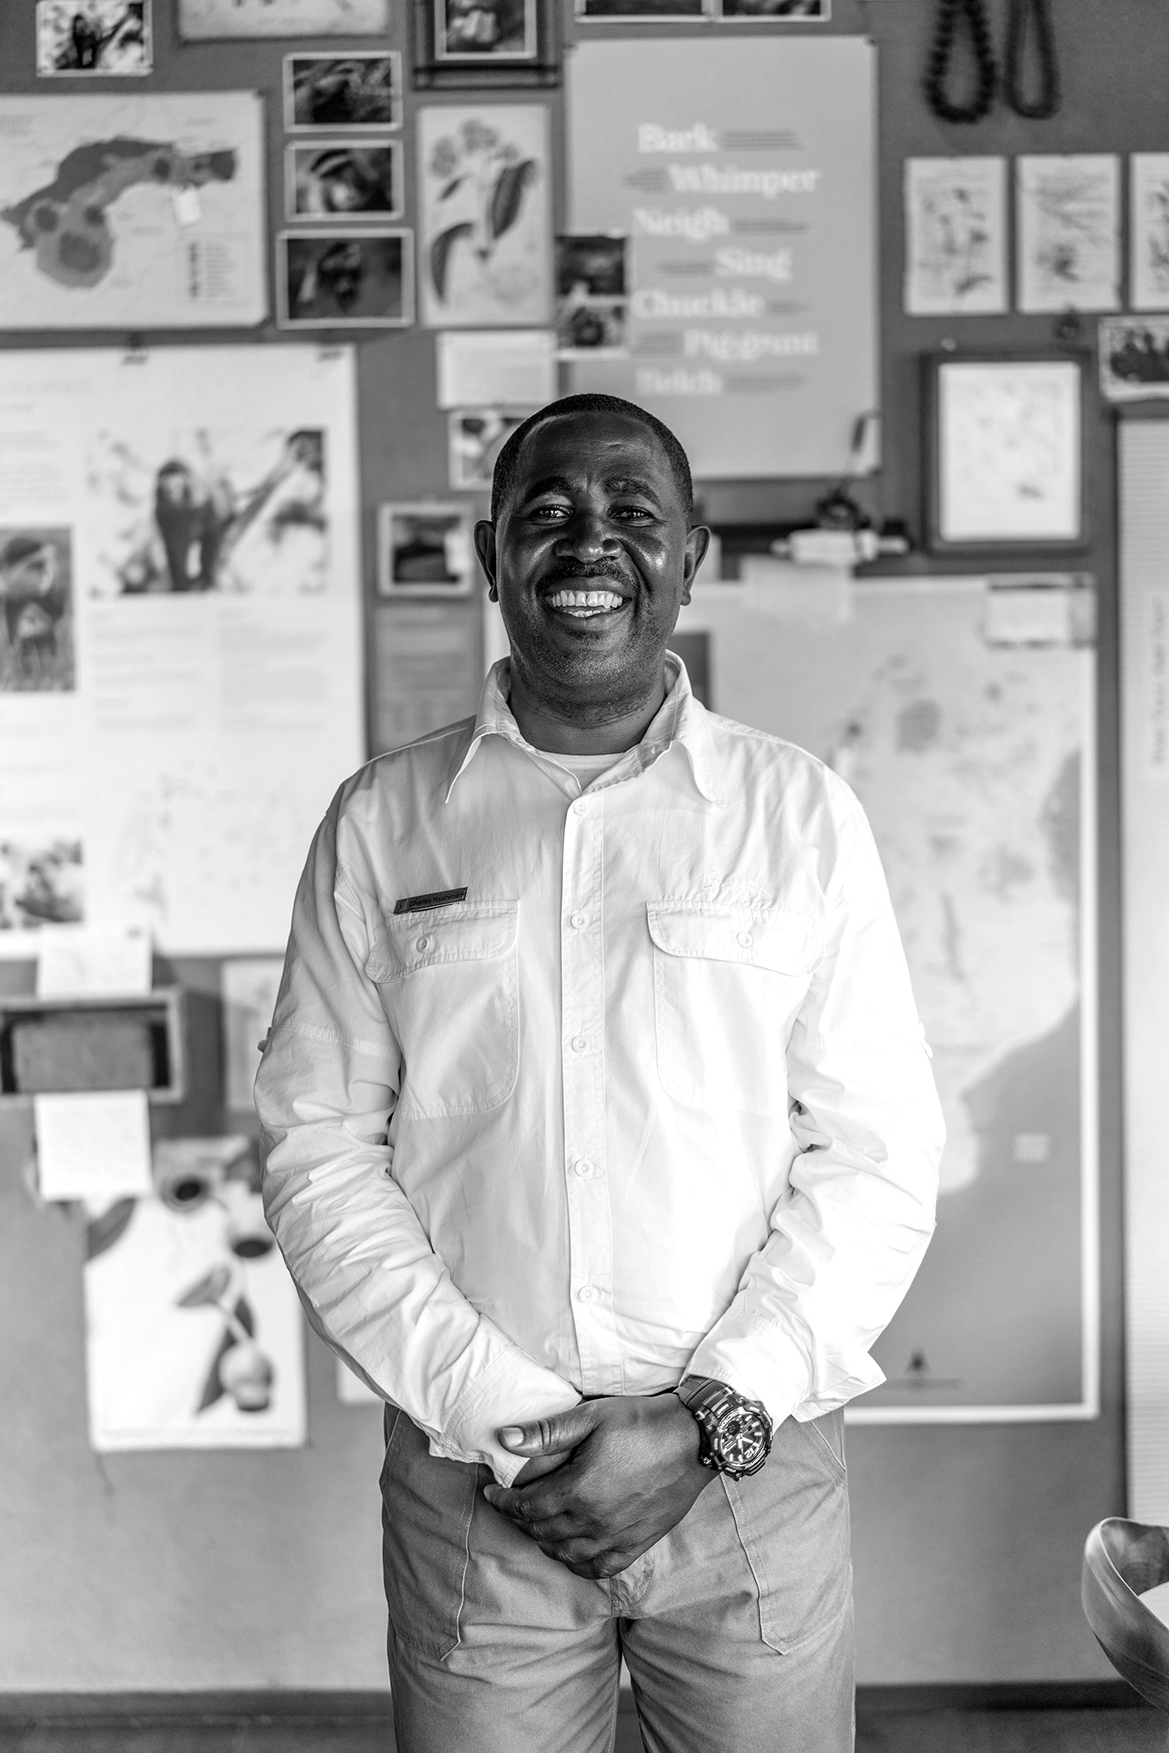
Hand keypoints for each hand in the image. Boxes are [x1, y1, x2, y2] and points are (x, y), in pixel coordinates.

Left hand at [482, 1394, 711, 1579]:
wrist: (696, 1440)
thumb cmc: (642, 1422)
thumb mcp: (592, 1417)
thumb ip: (547, 1432)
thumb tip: (505, 1438)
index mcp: (579, 1490)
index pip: (526, 1507)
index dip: (504, 1502)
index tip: (491, 1494)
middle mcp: (594, 1521)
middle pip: (542, 1531)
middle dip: (518, 1519)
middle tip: (509, 1506)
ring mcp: (617, 1537)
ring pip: (566, 1553)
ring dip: (543, 1541)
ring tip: (535, 1525)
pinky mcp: (637, 1544)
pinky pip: (598, 1567)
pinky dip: (577, 1564)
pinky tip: (570, 1552)